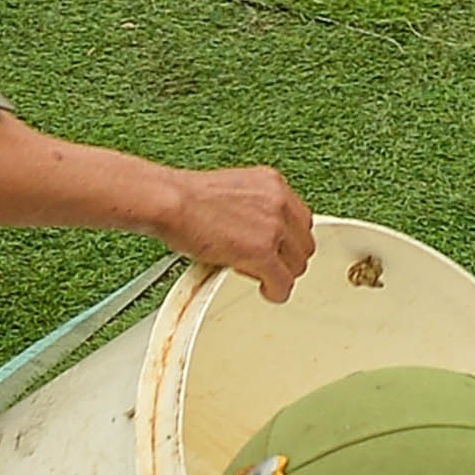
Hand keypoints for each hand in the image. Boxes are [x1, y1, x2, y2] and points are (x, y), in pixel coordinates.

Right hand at [148, 165, 315, 298]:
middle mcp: (279, 201)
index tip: (274, 248)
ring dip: (281, 274)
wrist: (169, 201)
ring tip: (258, 275)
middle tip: (266, 265)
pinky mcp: (263, 251)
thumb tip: (253, 232)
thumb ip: (251, 209)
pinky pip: (283, 283)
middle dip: (287, 258)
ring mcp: (274, 226)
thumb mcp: (231, 193)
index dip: (287, 239)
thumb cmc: (185, 199)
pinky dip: (275, 291)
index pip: (299, 219)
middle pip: (304, 242)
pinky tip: (265, 291)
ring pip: (298, 265)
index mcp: (272, 183)